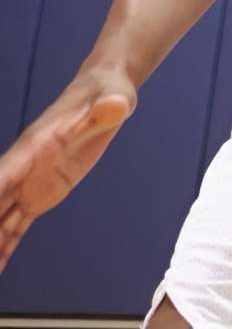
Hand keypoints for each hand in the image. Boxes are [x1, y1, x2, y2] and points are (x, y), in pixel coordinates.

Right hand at [0, 66, 137, 270]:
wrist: (104, 92)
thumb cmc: (106, 94)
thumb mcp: (113, 101)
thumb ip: (108, 108)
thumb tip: (115, 105)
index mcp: (35, 146)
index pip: (5, 173)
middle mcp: (24, 167)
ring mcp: (29, 183)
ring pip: (1, 218)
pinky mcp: (41, 193)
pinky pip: (18, 223)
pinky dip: (6, 244)